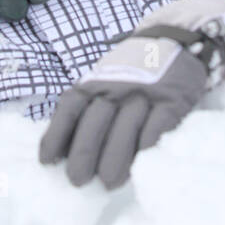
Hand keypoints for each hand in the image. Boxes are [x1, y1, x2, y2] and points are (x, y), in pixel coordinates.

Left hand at [39, 0, 224, 189]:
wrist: (177, 41)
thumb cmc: (134, 76)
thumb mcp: (105, 84)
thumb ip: (88, 112)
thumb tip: (64, 154)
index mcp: (95, 83)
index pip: (70, 107)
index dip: (56, 135)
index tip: (47, 162)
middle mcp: (117, 86)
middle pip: (96, 121)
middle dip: (84, 154)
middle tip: (78, 180)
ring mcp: (145, 92)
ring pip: (126, 125)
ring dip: (116, 158)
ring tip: (109, 183)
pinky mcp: (172, 100)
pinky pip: (158, 123)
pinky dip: (148, 144)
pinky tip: (141, 161)